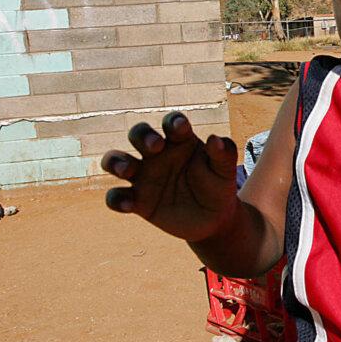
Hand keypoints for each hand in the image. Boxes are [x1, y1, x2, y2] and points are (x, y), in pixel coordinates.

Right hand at [101, 112, 239, 243]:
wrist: (213, 220)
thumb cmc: (217, 187)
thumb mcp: (225, 171)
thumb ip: (224, 153)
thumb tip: (215, 139)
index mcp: (180, 141)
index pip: (171, 123)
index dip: (173, 122)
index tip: (180, 128)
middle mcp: (157, 154)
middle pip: (138, 133)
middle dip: (142, 135)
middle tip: (156, 147)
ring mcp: (144, 177)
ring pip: (115, 160)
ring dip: (115, 161)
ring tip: (128, 171)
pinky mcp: (137, 201)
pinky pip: (116, 196)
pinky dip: (116, 199)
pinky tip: (129, 205)